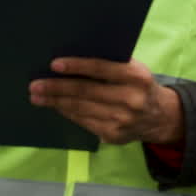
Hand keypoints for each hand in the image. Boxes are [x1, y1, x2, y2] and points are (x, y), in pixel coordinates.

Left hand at [29, 58, 183, 144]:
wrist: (160, 116)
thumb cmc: (139, 84)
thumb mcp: (134, 68)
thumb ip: (111, 63)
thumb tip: (72, 59)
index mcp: (136, 76)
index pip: (101, 69)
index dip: (76, 66)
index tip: (54, 65)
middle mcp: (130, 99)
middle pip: (86, 91)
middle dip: (57, 88)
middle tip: (35, 85)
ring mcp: (122, 120)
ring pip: (81, 109)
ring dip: (55, 102)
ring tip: (37, 96)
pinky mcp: (113, 135)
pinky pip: (84, 122)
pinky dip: (67, 112)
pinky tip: (55, 106)